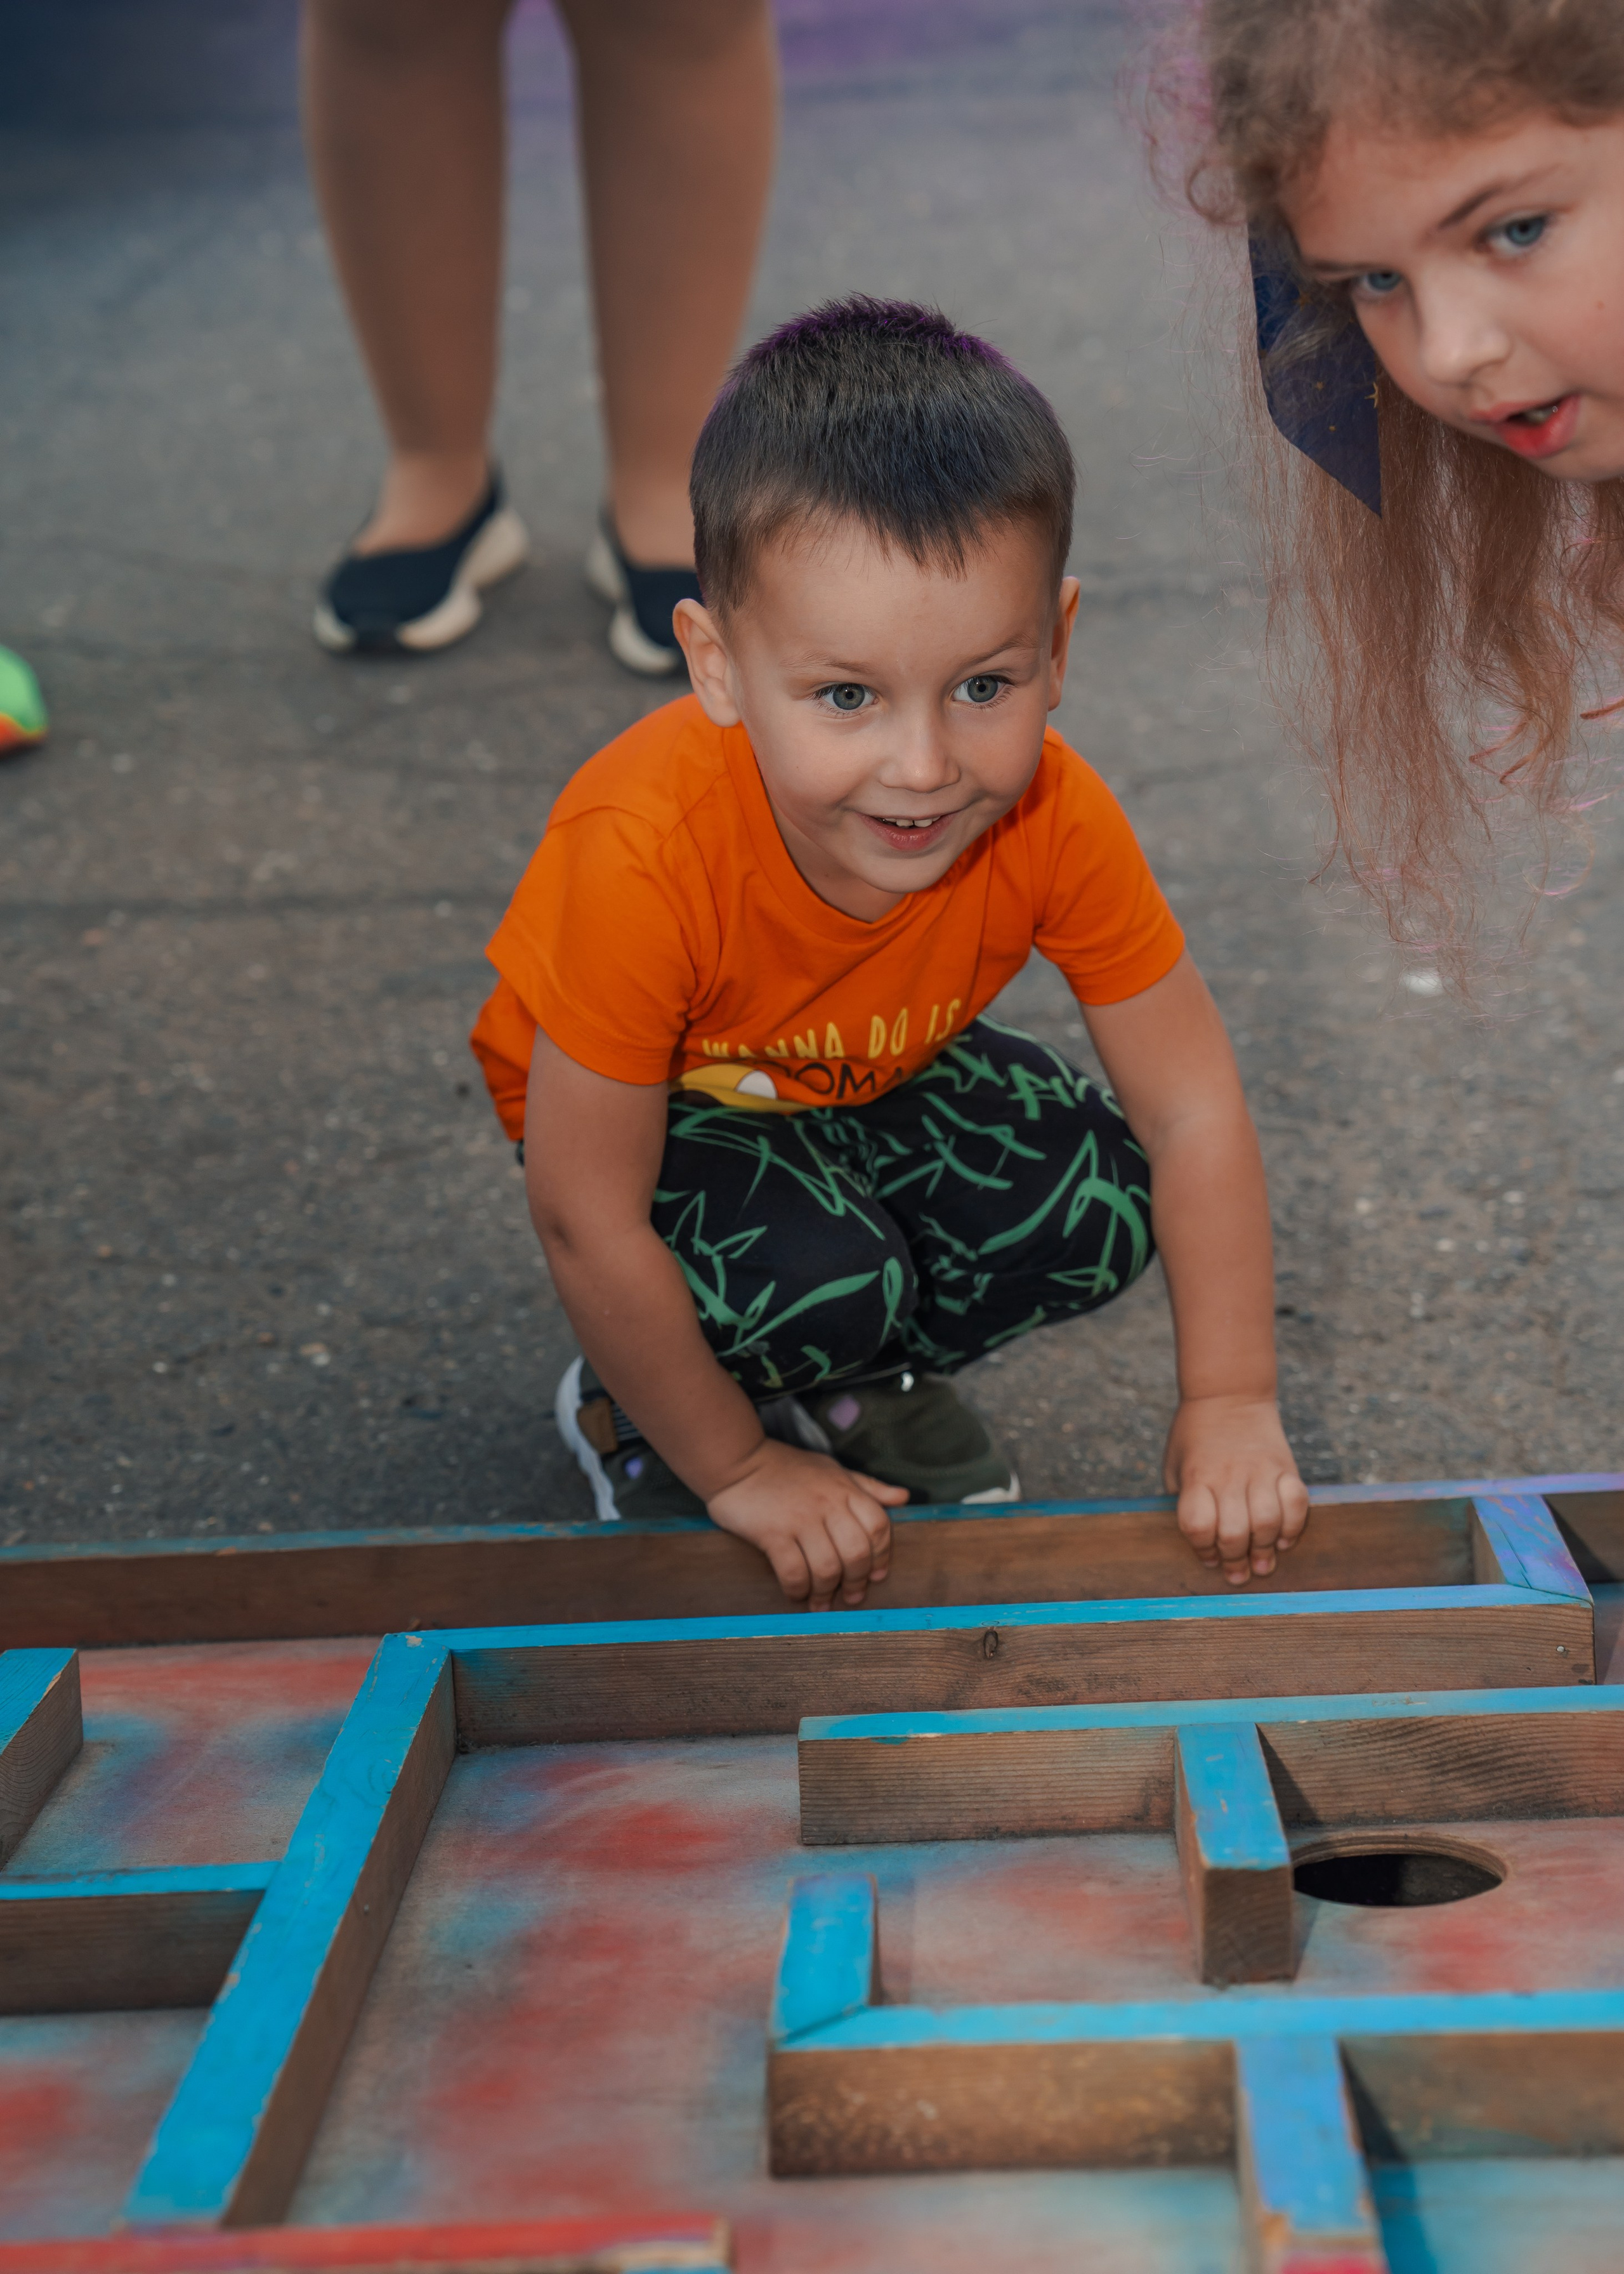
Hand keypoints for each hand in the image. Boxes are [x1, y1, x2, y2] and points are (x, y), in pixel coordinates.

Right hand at [706, 1438, 907, 1610]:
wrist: (738, 1461)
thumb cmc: (788, 1468)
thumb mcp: (833, 1469)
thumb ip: (868, 1486)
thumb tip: (903, 1497)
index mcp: (845, 1489)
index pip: (878, 1527)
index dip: (882, 1556)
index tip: (876, 1576)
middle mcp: (827, 1504)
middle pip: (857, 1553)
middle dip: (856, 1582)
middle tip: (850, 1597)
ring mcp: (800, 1519)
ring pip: (827, 1568)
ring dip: (827, 1592)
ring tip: (821, 1602)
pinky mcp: (773, 1533)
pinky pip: (794, 1572)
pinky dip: (798, 1590)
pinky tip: (796, 1594)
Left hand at [1162, 1394, 1307, 1585]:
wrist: (1229, 1394)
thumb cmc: (1194, 1436)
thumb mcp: (1174, 1465)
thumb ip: (1182, 1501)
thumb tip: (1198, 1544)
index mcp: (1196, 1477)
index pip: (1197, 1525)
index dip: (1202, 1549)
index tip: (1207, 1559)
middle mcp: (1228, 1476)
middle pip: (1233, 1531)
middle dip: (1235, 1560)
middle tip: (1238, 1574)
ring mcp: (1260, 1471)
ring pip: (1267, 1521)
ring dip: (1265, 1550)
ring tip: (1263, 1564)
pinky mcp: (1285, 1466)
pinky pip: (1297, 1502)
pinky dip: (1294, 1526)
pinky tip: (1284, 1539)